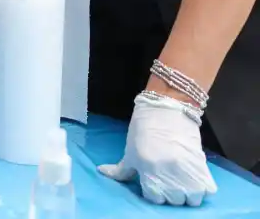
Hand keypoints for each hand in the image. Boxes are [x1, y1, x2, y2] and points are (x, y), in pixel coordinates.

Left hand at [98, 96, 216, 206]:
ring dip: (188, 194)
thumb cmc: (144, 127)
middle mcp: (169, 174)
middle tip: (168, 180)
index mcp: (148, 169)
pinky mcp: (203, 166)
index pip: (154, 198)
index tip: (154, 183)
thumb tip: (102, 173)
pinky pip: (208, 190)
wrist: (168, 108)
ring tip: (182, 181)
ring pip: (192, 199)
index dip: (153, 192)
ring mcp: (188, 171)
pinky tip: (194, 178)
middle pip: (174, 201)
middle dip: (170, 193)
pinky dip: (203, 188)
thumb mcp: (130, 150)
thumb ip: (121, 169)